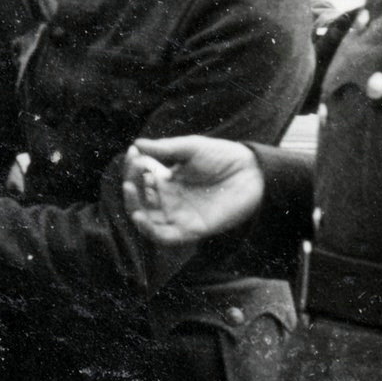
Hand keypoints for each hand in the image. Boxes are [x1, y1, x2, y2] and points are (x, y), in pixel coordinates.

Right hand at [122, 136, 264, 243]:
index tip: (133, 153)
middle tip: (131, 175)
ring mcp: (180, 216)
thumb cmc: (223, 157)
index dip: (133, 168)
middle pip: (140, 201)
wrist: (252, 173)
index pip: (141, 179)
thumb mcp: (191, 148)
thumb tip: (137, 144)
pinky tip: (139, 216)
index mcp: (168, 181)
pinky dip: (149, 230)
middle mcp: (170, 200)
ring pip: (147, 221)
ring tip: (129, 190)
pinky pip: (165, 237)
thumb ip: (165, 148)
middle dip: (131, 188)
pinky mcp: (191, 230)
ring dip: (133, 208)